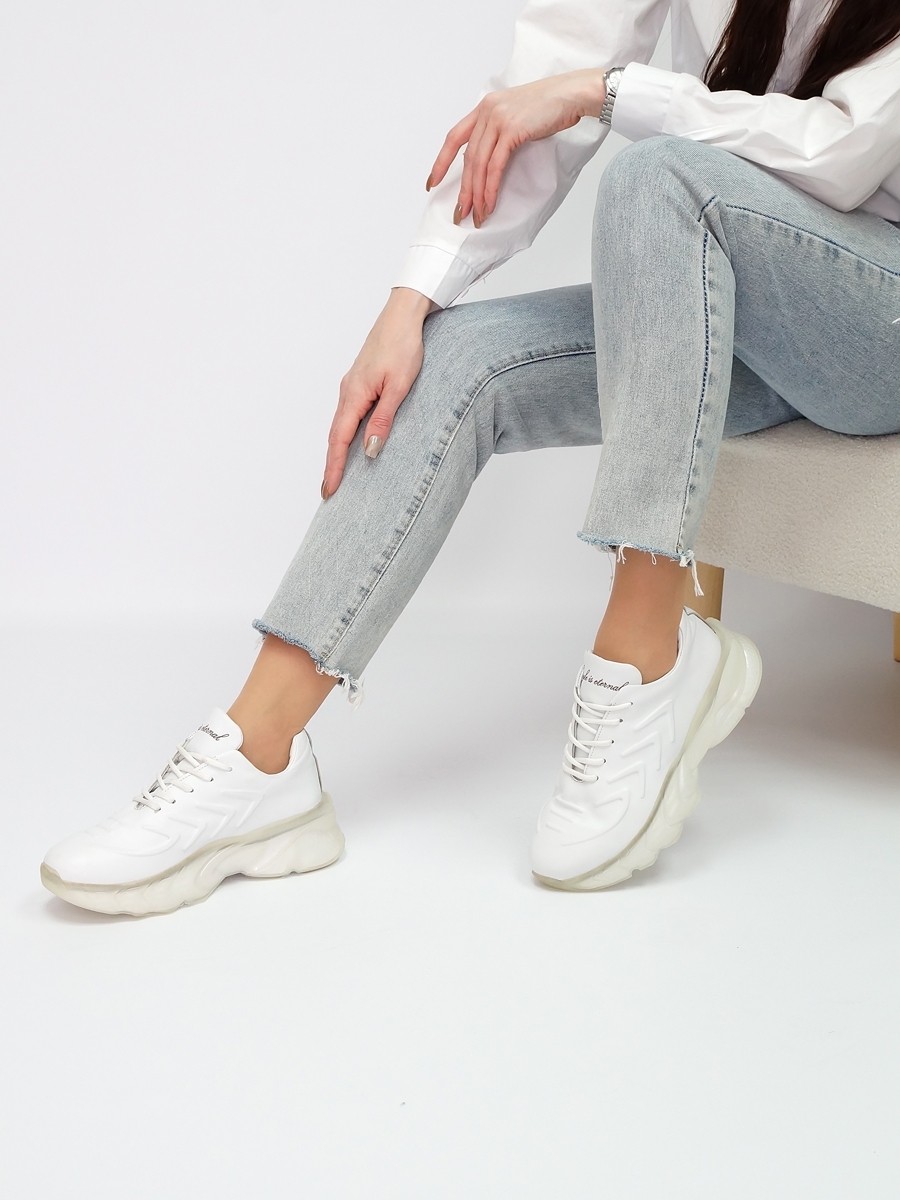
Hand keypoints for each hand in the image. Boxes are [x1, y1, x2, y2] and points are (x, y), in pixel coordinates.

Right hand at [322, 287, 433, 496]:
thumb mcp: (399, 387)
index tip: (329, 490)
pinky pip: (349, 414)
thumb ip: (383, 420)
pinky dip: (346, 434)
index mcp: (354, 395)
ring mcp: (353, 386)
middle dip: (331, 465)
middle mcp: (348, 392)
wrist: (403, 315)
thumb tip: (370, 452)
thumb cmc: (403, 346)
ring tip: (339, 474)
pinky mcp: (361, 381)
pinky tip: (352, 442)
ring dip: (337, 450)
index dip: (334, 468)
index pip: (338, 441)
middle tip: (329, 491)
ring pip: (340, 425)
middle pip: (334, 436)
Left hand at [427, 68, 606, 227]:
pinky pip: (495, 167)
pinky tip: (490, 204)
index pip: (454, 137)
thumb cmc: (549, 106)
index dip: (441, 162)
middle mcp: (486, 111)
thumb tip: (489, 160)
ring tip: (476, 215)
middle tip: (459, 212)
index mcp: (484, 107)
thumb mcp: (516, 115)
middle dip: (463, 189)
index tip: (432, 182)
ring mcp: (498, 119)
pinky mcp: (511, 130)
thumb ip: (499, 132)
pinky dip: (491, 188)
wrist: (571, 94)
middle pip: (467, 158)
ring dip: (476, 194)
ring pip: (479, 165)